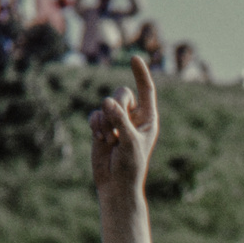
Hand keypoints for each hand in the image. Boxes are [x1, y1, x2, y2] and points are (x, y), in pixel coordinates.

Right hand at [88, 56, 157, 198]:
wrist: (116, 184)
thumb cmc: (131, 166)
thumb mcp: (130, 142)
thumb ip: (120, 120)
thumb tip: (107, 101)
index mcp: (148, 119)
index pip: (146, 90)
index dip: (140, 74)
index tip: (134, 58)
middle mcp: (132, 117)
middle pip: (121, 94)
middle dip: (116, 107)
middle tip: (116, 129)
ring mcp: (116, 121)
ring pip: (105, 104)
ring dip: (105, 122)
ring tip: (110, 141)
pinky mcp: (101, 127)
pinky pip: (95, 114)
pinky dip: (95, 124)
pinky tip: (100, 138)